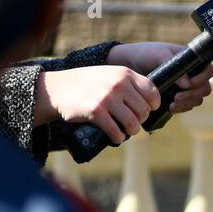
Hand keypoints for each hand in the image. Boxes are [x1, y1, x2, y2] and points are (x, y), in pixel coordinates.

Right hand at [38, 65, 161, 144]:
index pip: (152, 91)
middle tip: (133, 123)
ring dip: (132, 131)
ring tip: (127, 132)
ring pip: (132, 123)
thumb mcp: (110, 74)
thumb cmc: (88, 83)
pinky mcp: (96, 112)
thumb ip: (128, 83)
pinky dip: (118, 138)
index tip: (148, 110)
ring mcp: (107, 98)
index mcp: (125, 73)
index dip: (153, 105)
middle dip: (140, 120)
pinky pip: (116, 131)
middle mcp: (119, 84)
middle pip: (144, 110)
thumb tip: (150, 103)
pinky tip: (117, 137)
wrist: (59, 88)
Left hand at [107, 42, 212, 114]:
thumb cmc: (146, 53)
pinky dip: (181, 109)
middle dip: (193, 95)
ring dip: (187, 103)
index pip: (208, 70)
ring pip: (196, 99)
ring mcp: (184, 87)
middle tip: (178, 97)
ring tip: (173, 104)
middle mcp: (191, 74)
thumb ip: (175, 67)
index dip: (203, 78)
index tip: (189, 84)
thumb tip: (187, 84)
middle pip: (205, 88)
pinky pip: (186, 106)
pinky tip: (170, 108)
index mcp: (191, 61)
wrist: (129, 64)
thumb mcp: (159, 55)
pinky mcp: (176, 97)